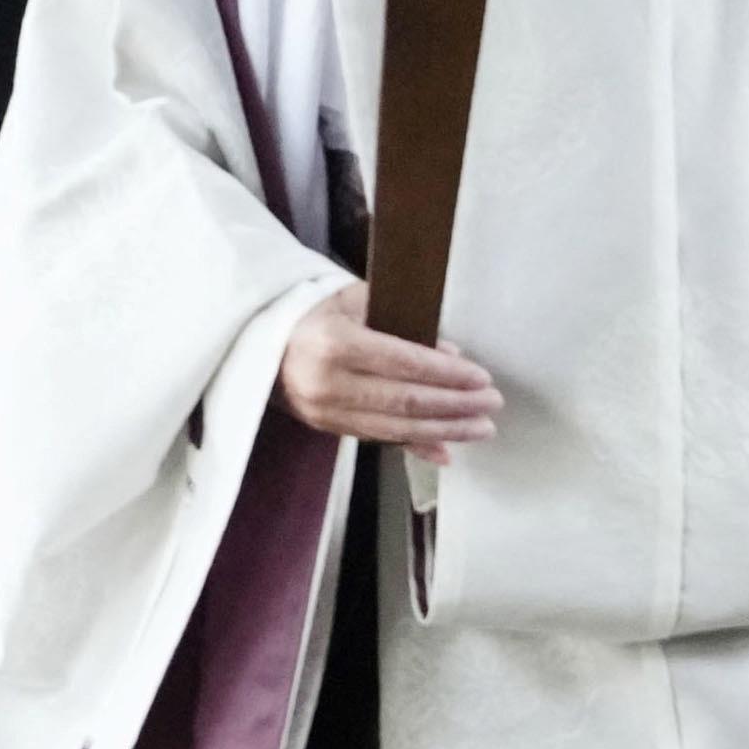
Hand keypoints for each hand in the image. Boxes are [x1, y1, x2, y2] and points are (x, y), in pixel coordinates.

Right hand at [278, 282, 501, 465]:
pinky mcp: (323, 427)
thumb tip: (449, 356)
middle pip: (405, 402)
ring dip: (444, 431)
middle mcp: (328, 383)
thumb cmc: (313, 308)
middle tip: (492, 404)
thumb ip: (401, 324)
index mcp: (335, 343)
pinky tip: (445, 449)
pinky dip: (415, 446)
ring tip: (480, 428)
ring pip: (395, 428)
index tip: (482, 378)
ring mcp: (323, 411)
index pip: (405, 363)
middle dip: (455, 406)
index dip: (448, 374)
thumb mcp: (356, 300)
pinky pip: (377, 440)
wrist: (257, 335)